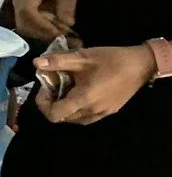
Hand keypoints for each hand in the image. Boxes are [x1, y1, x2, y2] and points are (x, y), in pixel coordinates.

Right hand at [15, 0, 78, 38]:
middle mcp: (19, 2)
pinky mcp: (23, 11)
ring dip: (41, 34)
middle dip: (42, 33)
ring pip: (25, 27)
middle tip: (62, 38)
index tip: (58, 33)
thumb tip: (67, 25)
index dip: (42, 26)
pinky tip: (54, 30)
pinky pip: (28, 25)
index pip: (28, 13)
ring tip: (60, 36)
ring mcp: (19, 7)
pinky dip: (40, 30)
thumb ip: (67, 7)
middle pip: (24, 24)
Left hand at [35, 44, 153, 124]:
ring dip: (65, 107)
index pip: (54, 115)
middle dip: (53, 103)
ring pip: (75, 119)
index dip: (43, 104)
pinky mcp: (110, 111)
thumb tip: (36, 63)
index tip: (44, 88)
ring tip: (67, 88)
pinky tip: (81, 92)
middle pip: (62, 117)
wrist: (141, 65)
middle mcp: (92, 111)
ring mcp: (102, 114)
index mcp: (83, 100)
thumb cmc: (111, 60)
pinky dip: (78, 108)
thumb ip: (58, 61)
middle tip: (55, 85)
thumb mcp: (82, 57)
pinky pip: (87, 116)